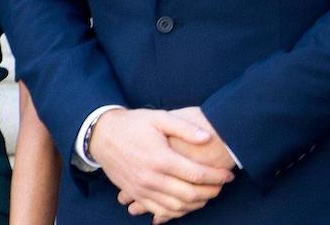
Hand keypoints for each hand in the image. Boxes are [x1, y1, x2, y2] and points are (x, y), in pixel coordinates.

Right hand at [90, 108, 233, 223]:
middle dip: (211, 192)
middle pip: (190, 194)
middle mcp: (152, 177)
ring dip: (197, 204)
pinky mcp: (136, 194)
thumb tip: (207, 138)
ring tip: (208, 194)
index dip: (216, 177)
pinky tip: (187, 204)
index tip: (228, 174)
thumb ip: (184, 128)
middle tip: (221, 186)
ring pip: (177, 206)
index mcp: (160, 158)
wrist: (102, 135)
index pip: (196, 174)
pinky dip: (178, 212)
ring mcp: (143, 189)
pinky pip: (160, 211)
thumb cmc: (132, 124)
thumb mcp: (158, 118)